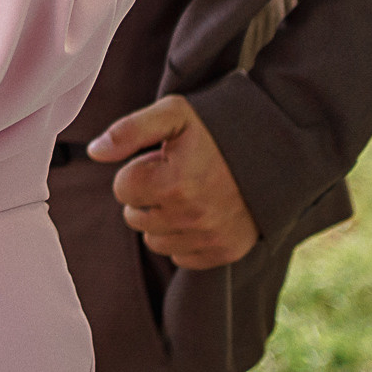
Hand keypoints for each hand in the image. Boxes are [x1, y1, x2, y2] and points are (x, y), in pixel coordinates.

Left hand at [87, 94, 260, 269]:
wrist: (277, 150)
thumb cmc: (219, 128)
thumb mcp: (174, 113)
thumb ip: (129, 130)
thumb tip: (94, 152)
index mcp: (173, 181)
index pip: (122, 189)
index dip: (137, 171)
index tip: (159, 161)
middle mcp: (190, 215)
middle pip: (134, 218)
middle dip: (146, 196)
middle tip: (174, 175)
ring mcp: (209, 237)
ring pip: (154, 240)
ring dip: (162, 220)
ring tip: (187, 193)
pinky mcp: (225, 252)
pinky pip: (181, 258)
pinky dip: (184, 238)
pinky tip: (202, 213)